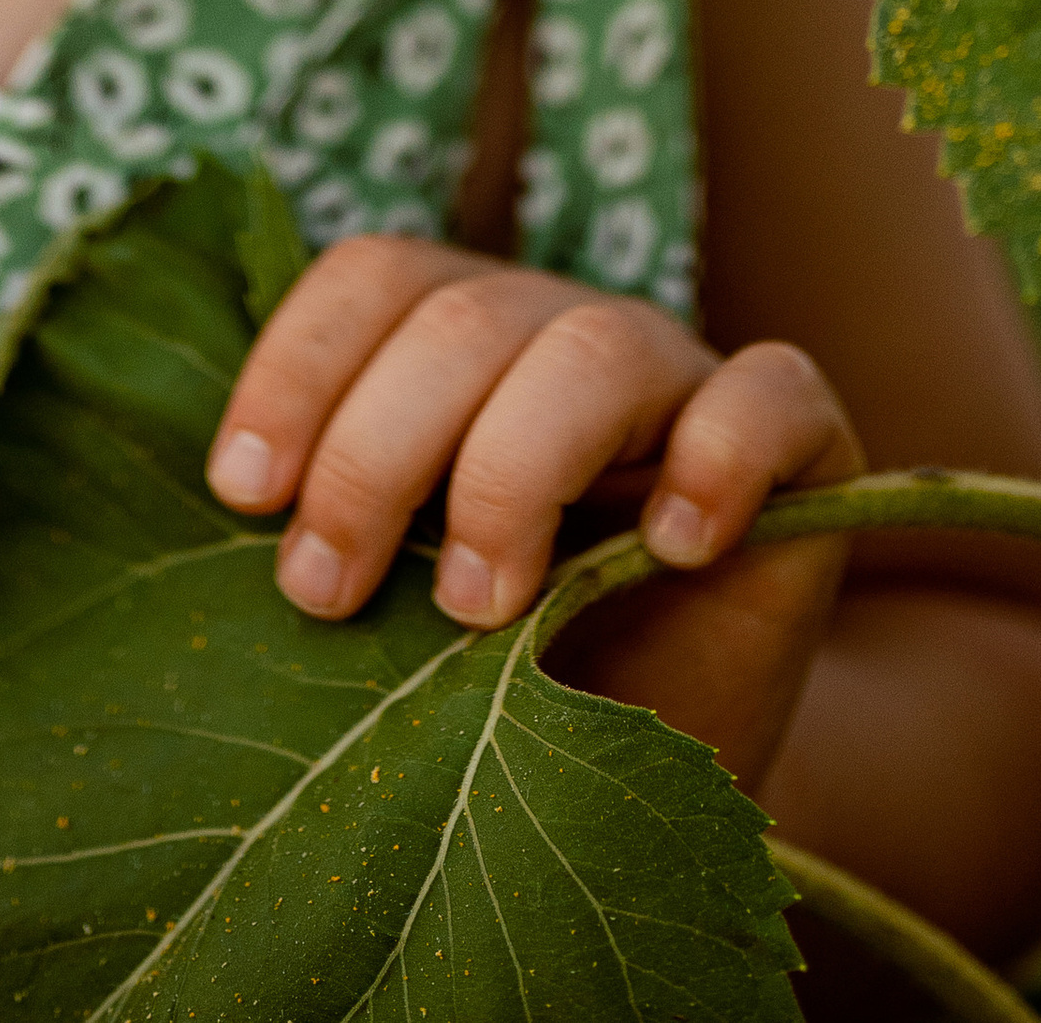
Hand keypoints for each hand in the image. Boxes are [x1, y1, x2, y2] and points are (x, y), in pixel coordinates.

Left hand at [204, 235, 859, 793]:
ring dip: (513, 467)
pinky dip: (719, 455)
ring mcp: (686, 380)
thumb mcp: (395, 618)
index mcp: (458, 343)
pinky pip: (769, 392)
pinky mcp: (802, 447)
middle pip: (463, 319)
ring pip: (597, 345)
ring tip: (474, 607)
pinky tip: (671, 547)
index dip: (300, 365)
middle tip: (325, 593)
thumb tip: (237, 546)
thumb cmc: (507, 688)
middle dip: (375, 451)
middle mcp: (563, 335)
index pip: (375, 277)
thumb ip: (340, 553)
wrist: (671, 763)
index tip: (243, 491)